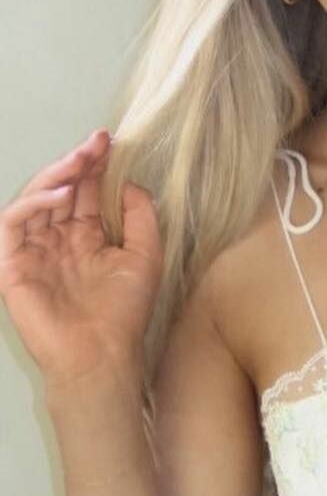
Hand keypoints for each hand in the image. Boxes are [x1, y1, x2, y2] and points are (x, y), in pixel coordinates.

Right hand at [0, 131, 162, 391]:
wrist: (101, 355)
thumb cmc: (124, 312)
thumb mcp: (145, 253)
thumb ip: (140, 215)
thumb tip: (129, 181)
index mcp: (85, 239)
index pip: (85, 192)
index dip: (95, 165)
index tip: (109, 140)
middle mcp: (57, 242)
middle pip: (59, 190)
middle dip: (76, 162)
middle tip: (96, 142)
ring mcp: (33, 253)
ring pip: (33, 200)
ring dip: (55, 176)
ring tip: (80, 161)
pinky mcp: (12, 266)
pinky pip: (12, 225)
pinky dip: (32, 204)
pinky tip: (59, 196)